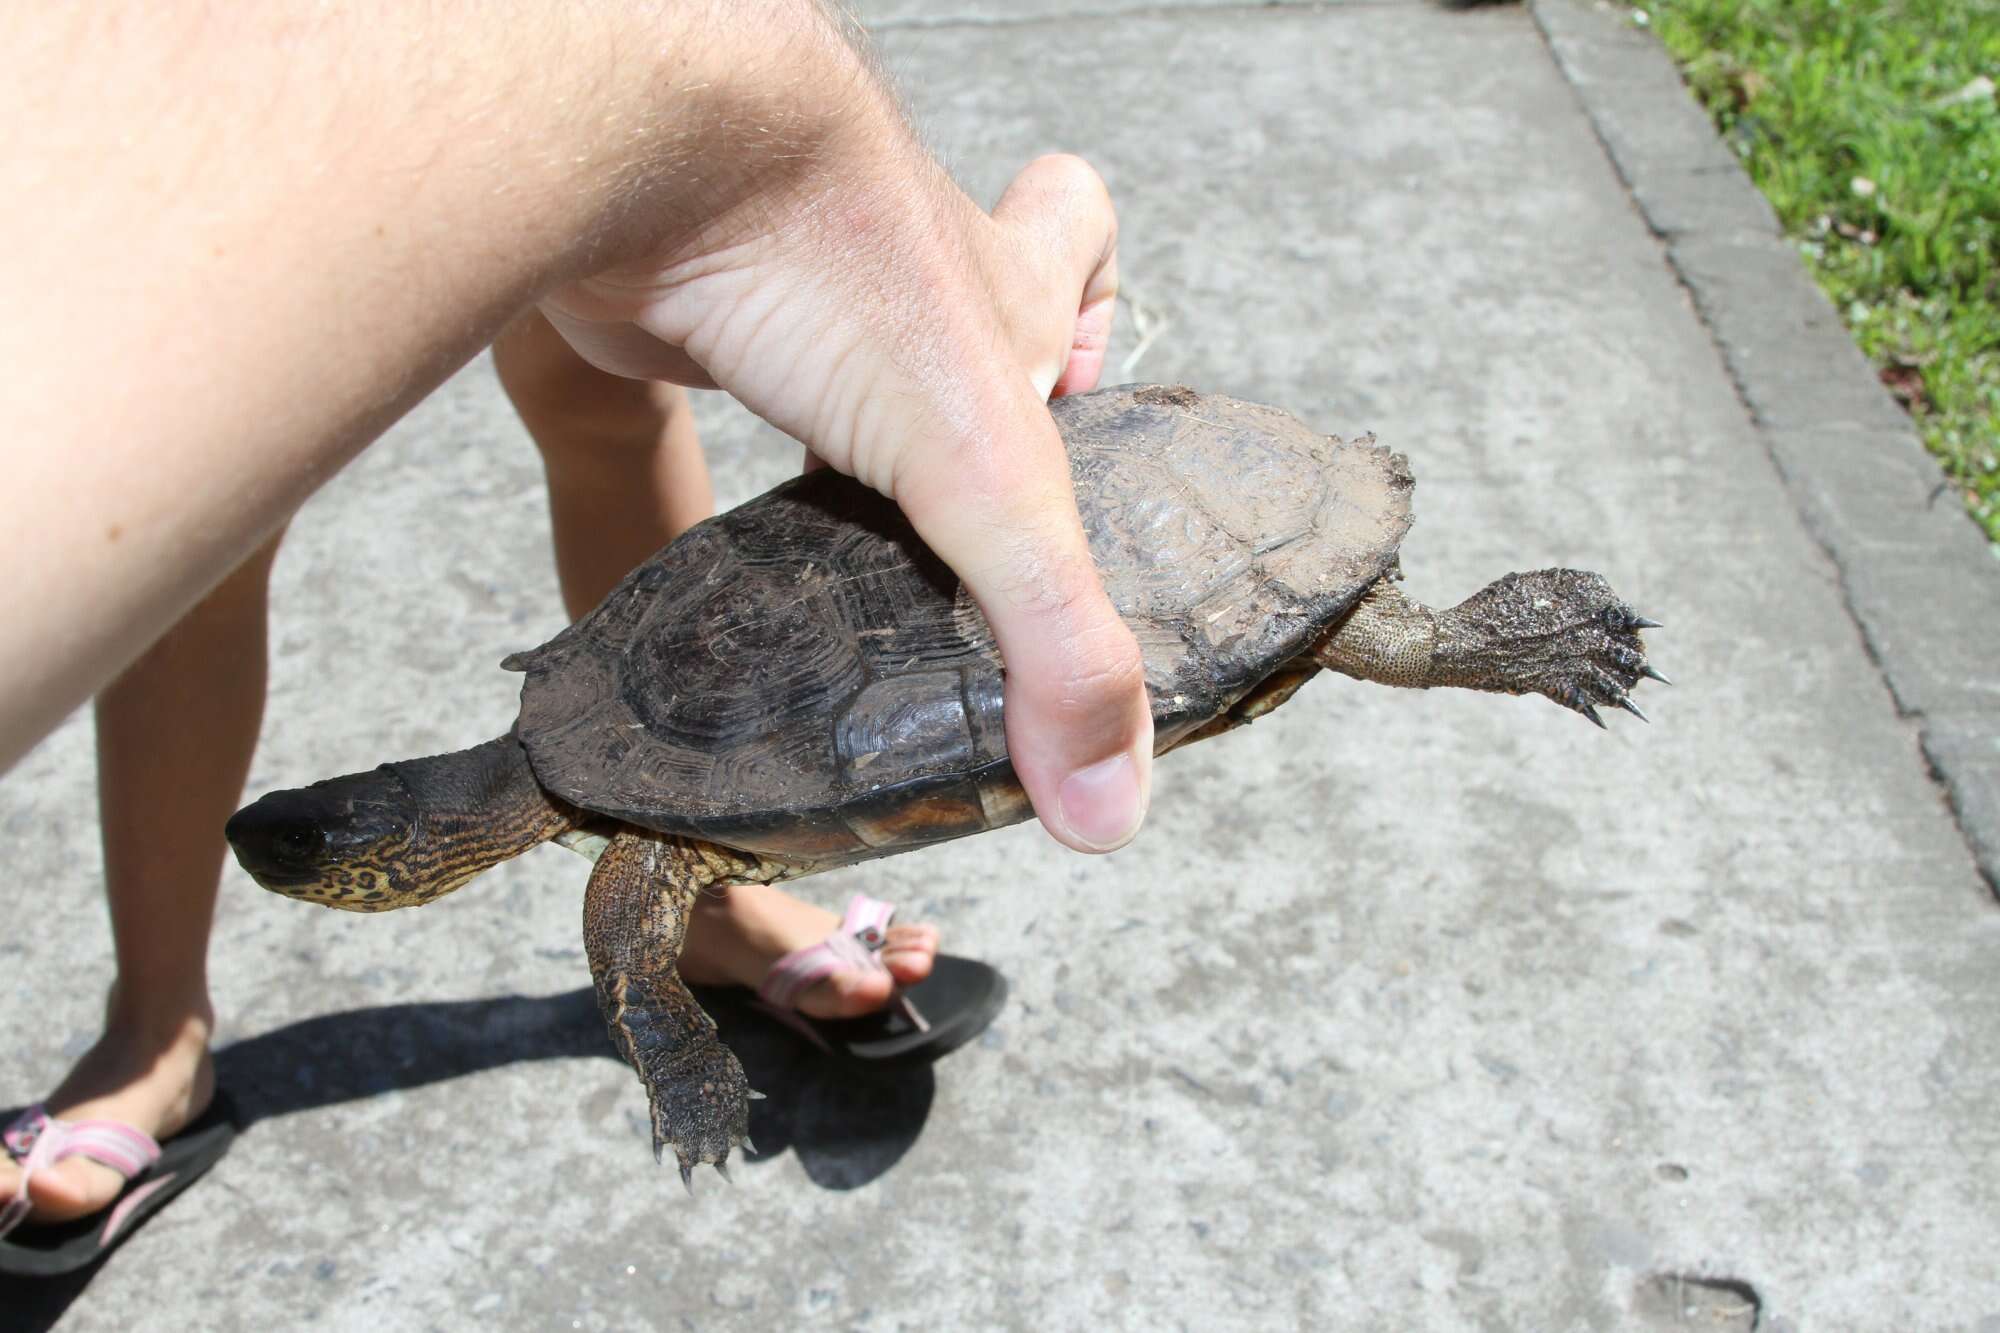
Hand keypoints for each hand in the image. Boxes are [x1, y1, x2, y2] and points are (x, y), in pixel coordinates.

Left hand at [542, 146, 1150, 851]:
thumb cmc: (843, 268)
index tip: (1078, 398)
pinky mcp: (679, 310)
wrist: (657, 154)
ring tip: (851, 548)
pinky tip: (724, 532)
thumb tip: (1108, 802)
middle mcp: (897, 275)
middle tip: (956, 508)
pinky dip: (722, 443)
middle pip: (952, 293)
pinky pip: (714, 370)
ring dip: (841, 429)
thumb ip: (1057, 640)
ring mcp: (783, 284)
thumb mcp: (994, 477)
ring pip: (829, 338)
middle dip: (962, 394)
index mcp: (997, 285)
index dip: (1090, 308)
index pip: (1078, 234)